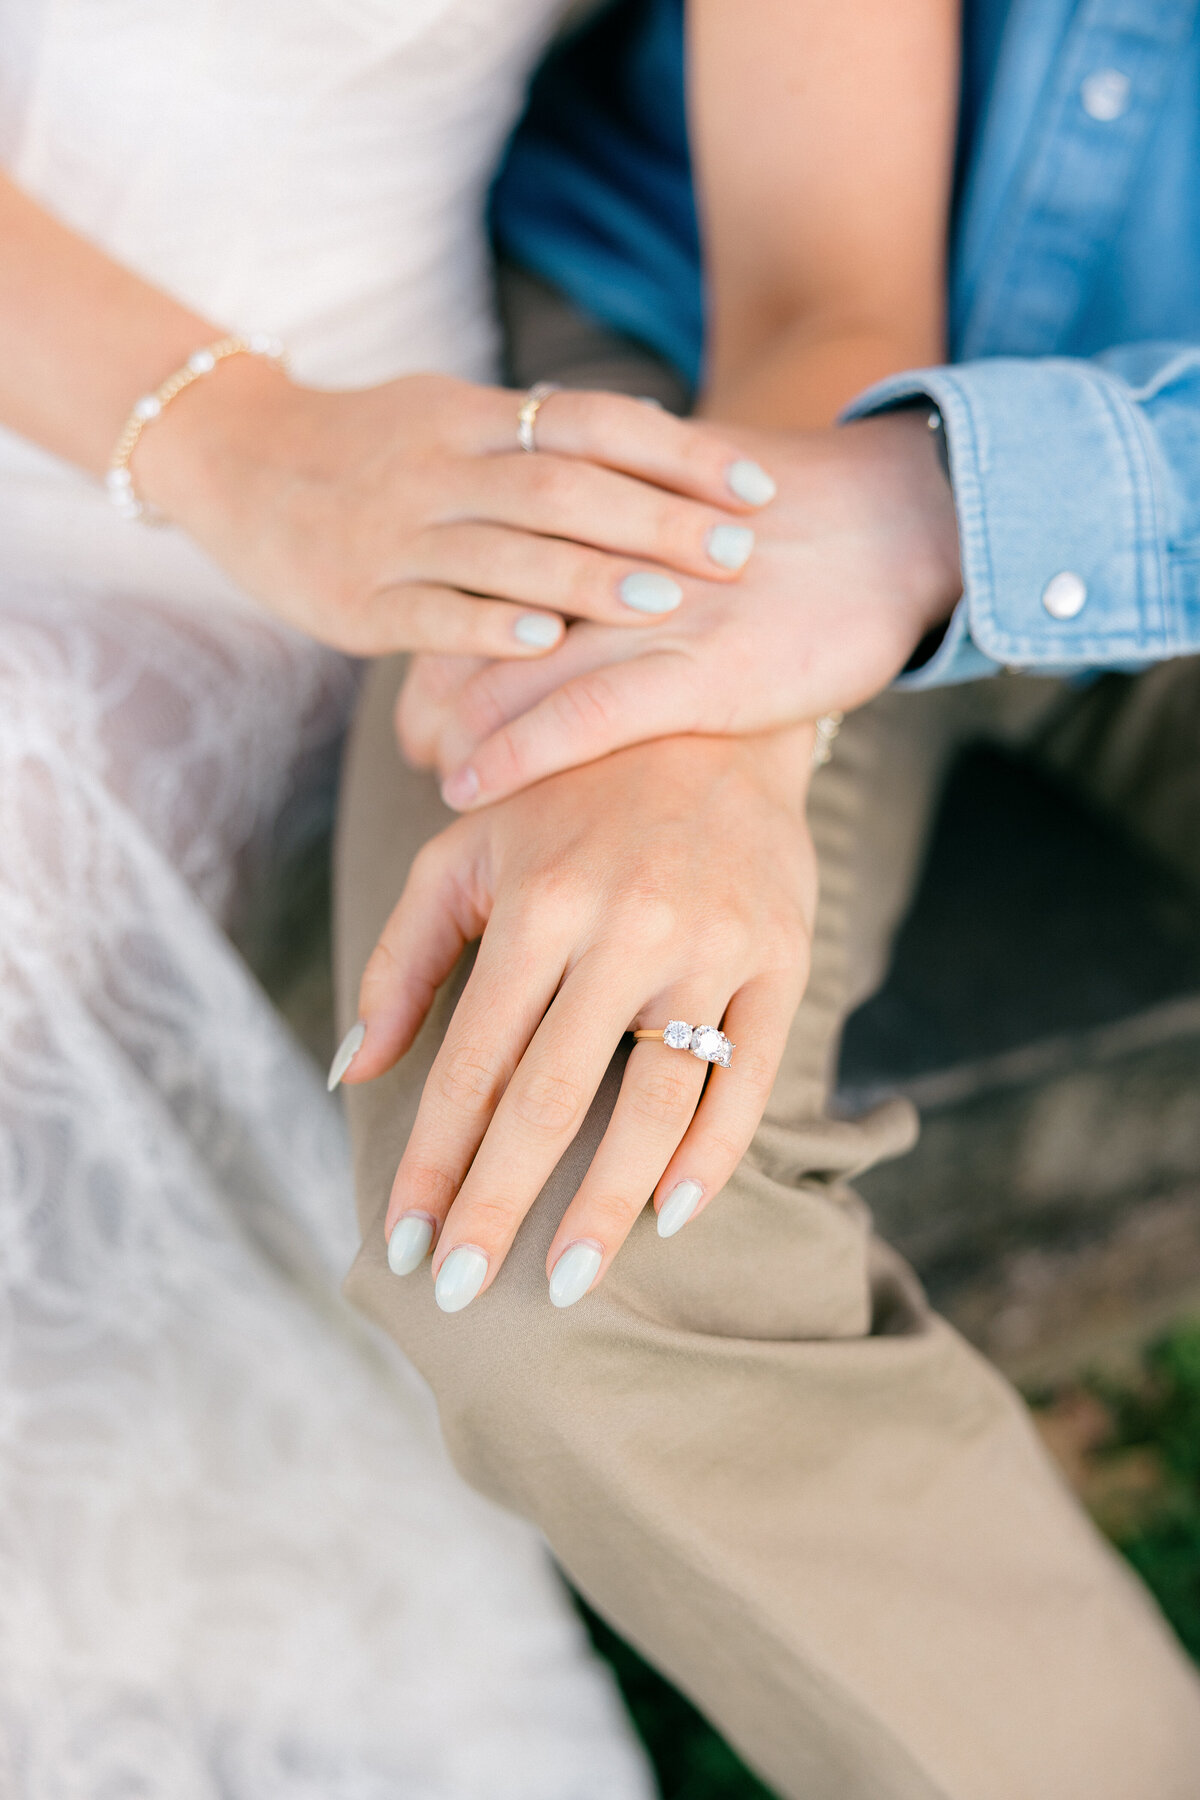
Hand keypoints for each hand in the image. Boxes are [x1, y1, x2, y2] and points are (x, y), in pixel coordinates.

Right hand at [137, 361, 773, 656]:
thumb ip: (539, 438)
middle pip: (563, 486)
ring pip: (504, 550)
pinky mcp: (356, 600)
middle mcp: (440, 468)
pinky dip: (489, 627)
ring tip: (669, 600)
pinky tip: (547, 643)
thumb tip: (657, 447)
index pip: (594, 422)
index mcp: (474, 417)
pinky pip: (429, 613)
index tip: (754, 486)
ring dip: (589, 575)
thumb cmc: (369, 447)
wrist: (234, 462)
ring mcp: (395, 534)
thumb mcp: (451, 418)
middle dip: (655, 518)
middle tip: (737, 553)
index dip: (677, 453)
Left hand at [338, 731, 815, 1309]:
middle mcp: (622, 927)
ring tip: (568, 1281)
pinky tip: (673, 1216)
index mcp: (534, 903)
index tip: (402, 1243)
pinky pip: (749, 1077)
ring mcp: (710, 945)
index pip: (471, 1065)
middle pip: (550, 1099)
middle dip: (498, 1205)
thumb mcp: (463, 853)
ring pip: (654, 1102)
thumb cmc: (562, 800)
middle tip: (460, 1293)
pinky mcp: (781, 957)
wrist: (709, 721)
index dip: (432, 1162)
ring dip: (606, 1204)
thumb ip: (402, 961)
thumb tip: (350, 1072)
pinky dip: (715, 1155)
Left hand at [395, 411, 960, 799]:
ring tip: (428, 769)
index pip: (484, 568)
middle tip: (412, 738)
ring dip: (452, 729)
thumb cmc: (807, 528)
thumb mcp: (706, 507)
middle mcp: (614, 562)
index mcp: (609, 515)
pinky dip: (510, 754)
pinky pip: (578, 720)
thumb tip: (603, 557)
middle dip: (433, 686)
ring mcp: (654, 618)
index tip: (419, 680)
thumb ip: (643, 528)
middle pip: (477, 620)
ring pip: (508, 672)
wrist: (906, 521)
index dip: (439, 622)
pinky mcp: (700, 674)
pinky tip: (464, 788)